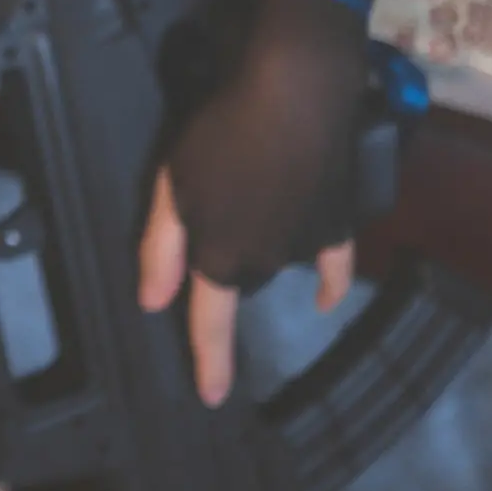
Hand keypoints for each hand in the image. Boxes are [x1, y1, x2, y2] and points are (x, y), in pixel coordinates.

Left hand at [137, 0, 367, 407]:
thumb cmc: (222, 133)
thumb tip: (152, 302)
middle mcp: (267, 261)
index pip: (210, 323)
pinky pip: (334, 266)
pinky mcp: (340, 223)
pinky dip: (330, 285)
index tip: (213, 398)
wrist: (297, 92)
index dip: (209, 361)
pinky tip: (324, 299)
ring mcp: (308, 245)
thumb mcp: (171, 186)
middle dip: (223, 261)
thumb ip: (160, 249)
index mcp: (221, 256)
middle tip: (214, 203)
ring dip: (262, 243)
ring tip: (252, 184)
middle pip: (238, 276)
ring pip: (277, 259)